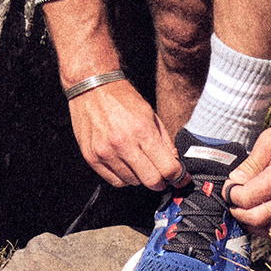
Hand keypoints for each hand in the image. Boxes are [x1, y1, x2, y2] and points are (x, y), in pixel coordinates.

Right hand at [68, 79, 182, 189]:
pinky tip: (125, 165)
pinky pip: (115, 181)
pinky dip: (124, 177)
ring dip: (140, 177)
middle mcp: (123, 143)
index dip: (177, 177)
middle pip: (151, 181)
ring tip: (138, 162)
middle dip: (161, 182)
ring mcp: (105, 152)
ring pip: (133, 182)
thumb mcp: (151, 114)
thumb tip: (174, 164)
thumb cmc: (122, 99)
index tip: (179, 178)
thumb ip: (164, 141)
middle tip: (161, 176)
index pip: (167, 168)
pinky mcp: (91, 157)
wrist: (91, 88)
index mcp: (142, 130)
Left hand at [223, 111, 270, 228]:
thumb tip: (236, 179)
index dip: (231, 194)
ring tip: (246, 210)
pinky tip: (267, 216)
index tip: (228, 187)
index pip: (246, 199)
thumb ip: (251, 163)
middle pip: (256, 219)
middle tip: (233, 200)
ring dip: (254, 225)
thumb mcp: (270, 139)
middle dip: (238, 212)